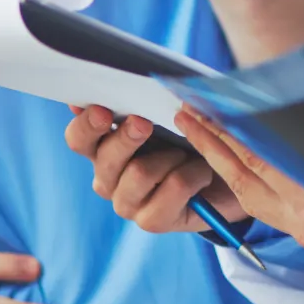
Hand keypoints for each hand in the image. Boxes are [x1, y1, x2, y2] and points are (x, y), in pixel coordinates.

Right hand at [63, 104, 244, 232]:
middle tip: (145, 123)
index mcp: (103, 147)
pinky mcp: (150, 221)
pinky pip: (172, 187)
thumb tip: (129, 83)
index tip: (103, 110)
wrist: (225, 176)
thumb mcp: (170, 115)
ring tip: (188, 153)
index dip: (86, 123)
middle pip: (104, 157)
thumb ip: (145, 102)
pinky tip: (201, 173)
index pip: (78, 137)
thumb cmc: (190, 137)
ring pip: (139, 172)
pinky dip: (193, 174)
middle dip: (127, 137)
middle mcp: (107, 177)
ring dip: (171, 155)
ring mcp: (126, 202)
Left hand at [176, 107, 303, 275]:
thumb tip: (301, 109)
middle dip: (211, 141)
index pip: (262, 159)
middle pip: (245, 175)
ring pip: (247, 192)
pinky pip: (262, 205)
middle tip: (186, 112)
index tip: (207, 105)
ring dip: (219, 159)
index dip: (230, 131)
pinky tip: (231, 160)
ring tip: (197, 130)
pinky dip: (242, 178)